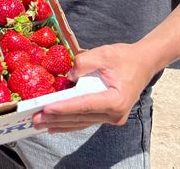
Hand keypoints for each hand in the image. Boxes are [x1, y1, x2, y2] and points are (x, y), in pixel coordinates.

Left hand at [32, 42, 154, 133]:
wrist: (143, 63)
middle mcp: (114, 114)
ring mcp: (112, 117)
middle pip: (80, 117)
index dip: (64, 107)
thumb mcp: (104, 53)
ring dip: (60, 123)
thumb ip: (84, 62)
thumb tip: (68, 76)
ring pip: (81, 122)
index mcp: (115, 100)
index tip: (46, 108)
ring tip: (40, 124)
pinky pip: (85, 120)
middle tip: (35, 119)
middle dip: (56, 118)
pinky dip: (70, 122)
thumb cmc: (125, 57)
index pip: (84, 105)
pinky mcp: (108, 115)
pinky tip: (55, 125)